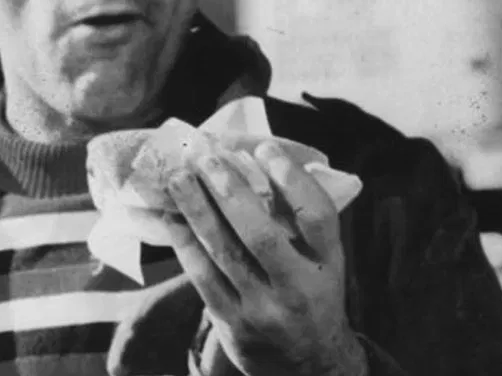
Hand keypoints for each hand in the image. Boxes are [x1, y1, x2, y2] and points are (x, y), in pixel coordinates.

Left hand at [164, 142, 366, 375]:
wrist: (307, 366)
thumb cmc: (311, 295)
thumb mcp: (323, 262)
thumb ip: (300, 221)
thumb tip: (256, 161)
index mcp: (329, 266)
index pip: (316, 217)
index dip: (292, 180)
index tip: (265, 148)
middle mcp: (298, 288)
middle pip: (262, 235)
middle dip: (230, 191)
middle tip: (206, 158)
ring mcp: (263, 309)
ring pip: (225, 252)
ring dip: (197, 210)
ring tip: (179, 178)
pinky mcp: (233, 324)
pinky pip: (203, 277)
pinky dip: (185, 243)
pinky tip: (172, 217)